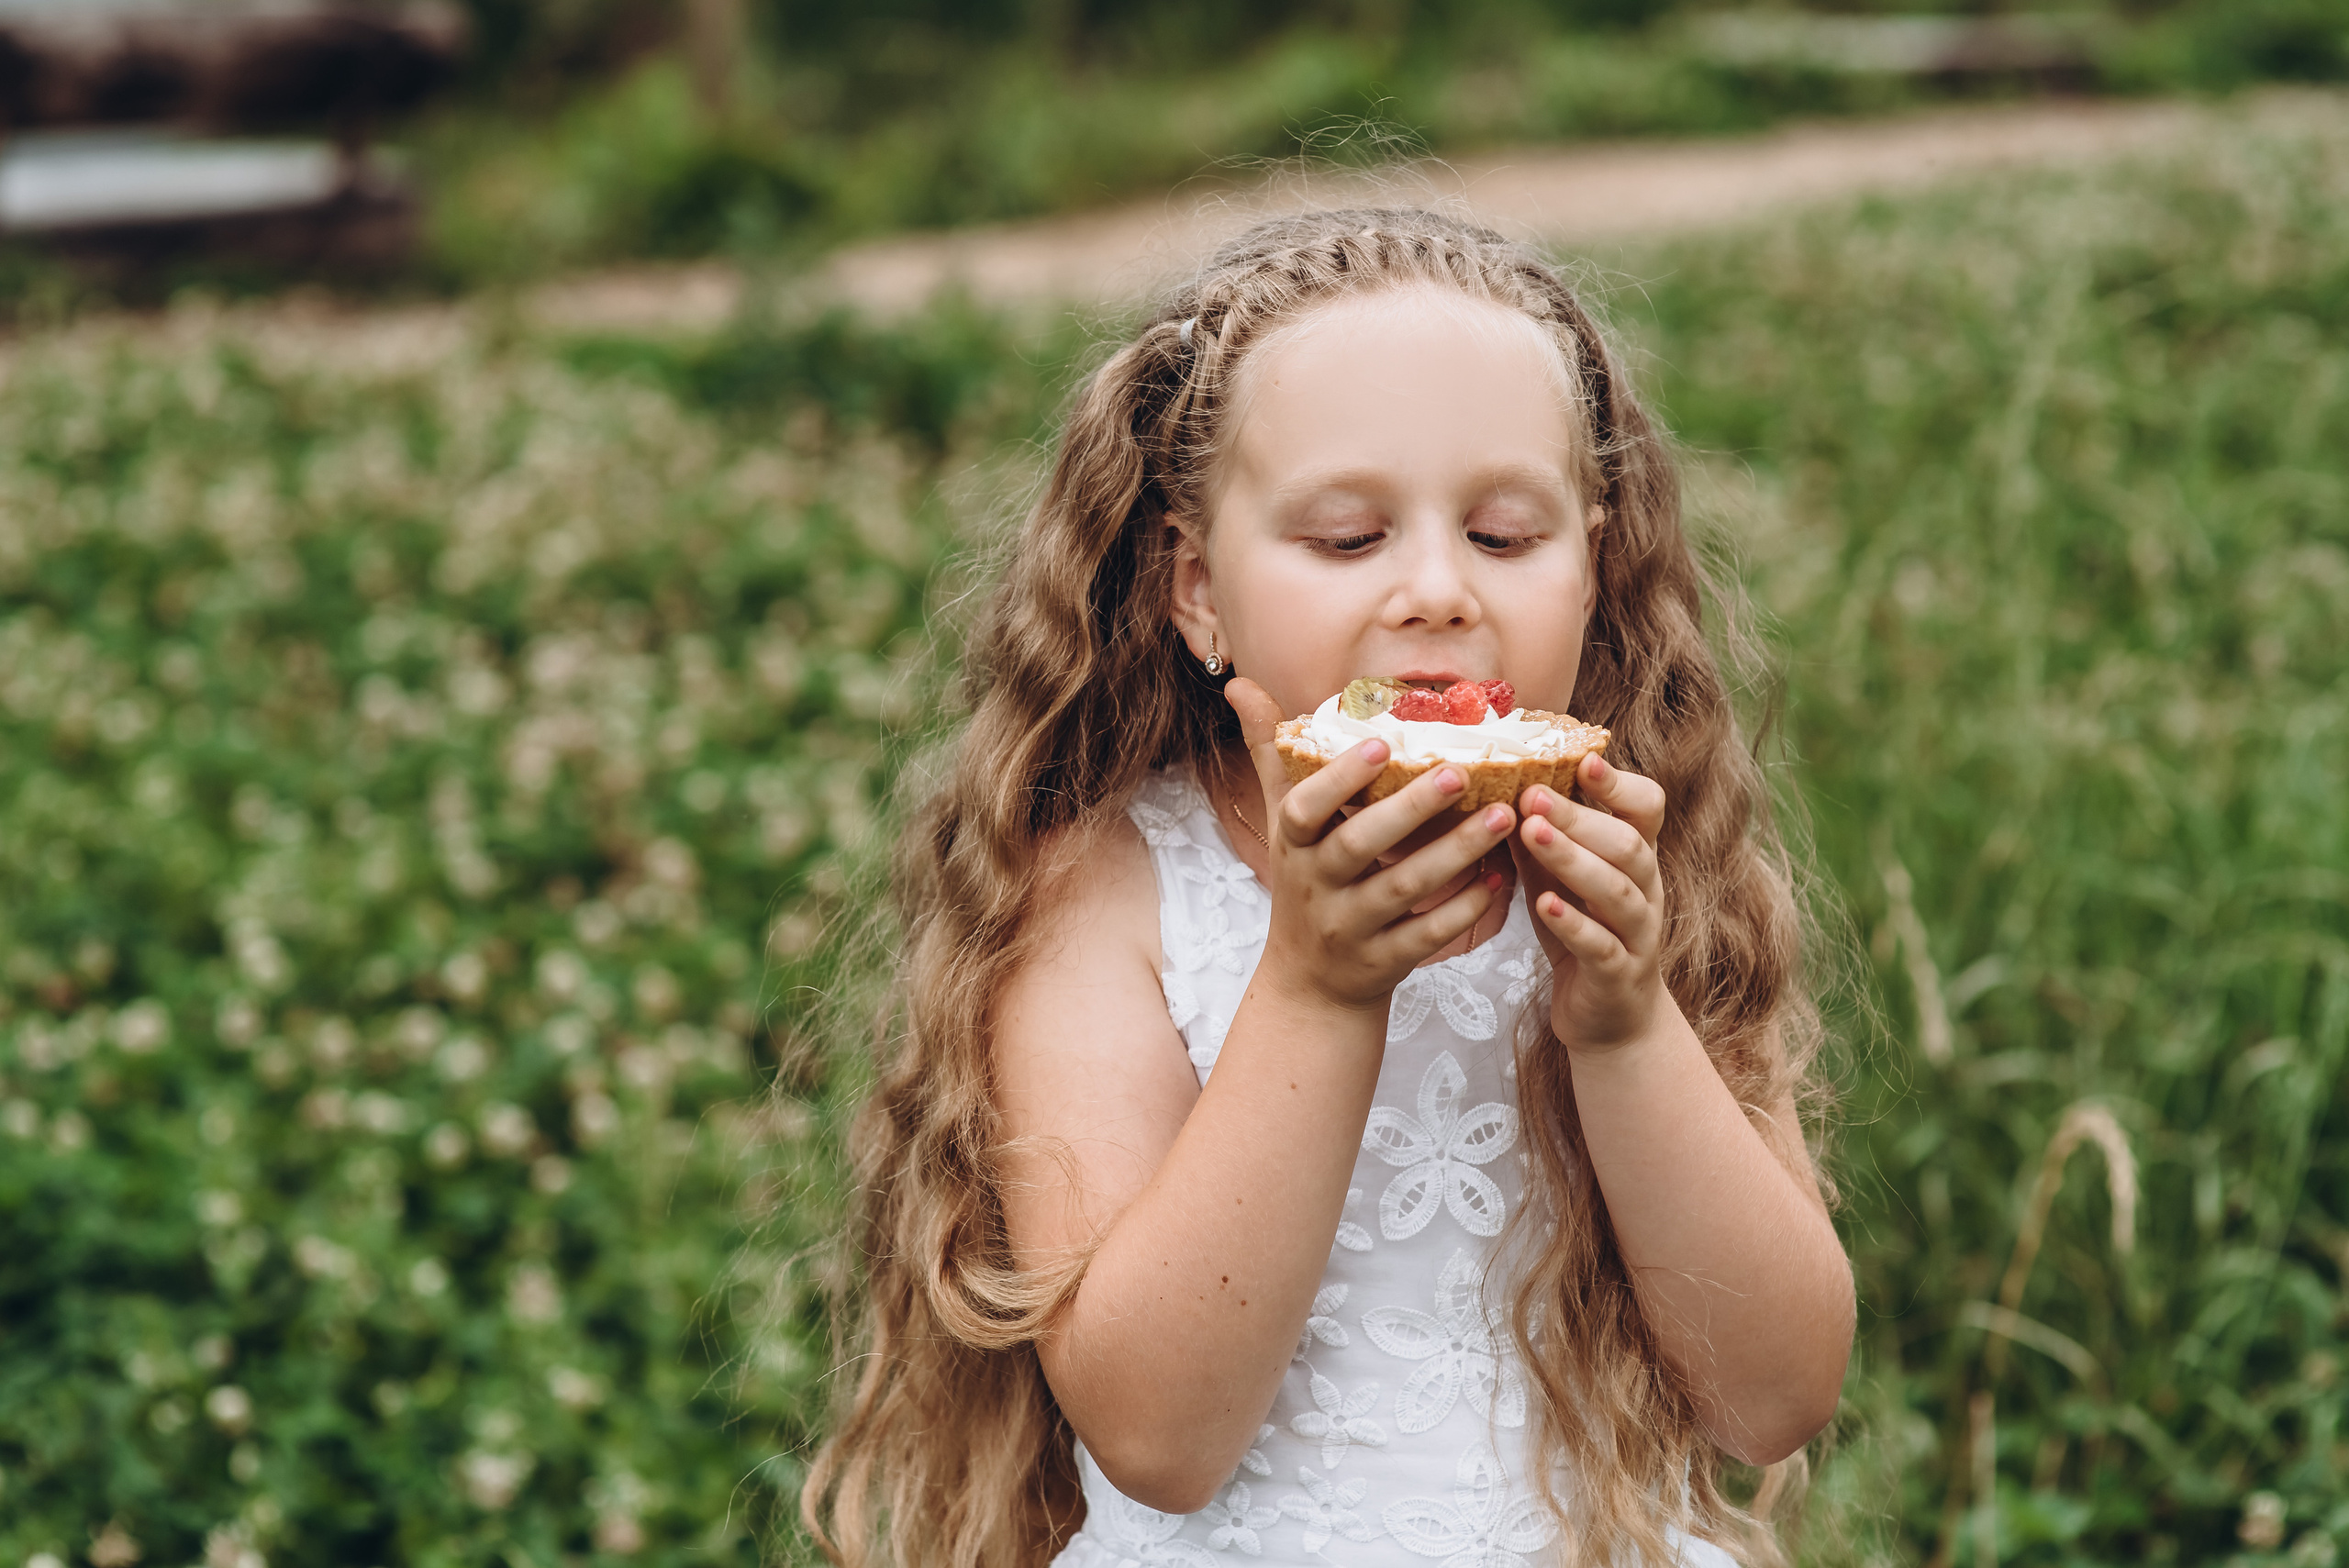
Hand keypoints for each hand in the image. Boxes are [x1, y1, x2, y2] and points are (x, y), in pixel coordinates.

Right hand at [1226, 679, 1517, 1013]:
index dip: (1338, 780)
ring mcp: (1348, 928)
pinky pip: (1425, 936)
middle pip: (1358, 845)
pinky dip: (1461, 910)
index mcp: (1294, 845)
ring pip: (1402, 889)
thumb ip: (1271, 754)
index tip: (1381, 744)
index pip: (1304, 808)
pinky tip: (1497, 880)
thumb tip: (1239, 684)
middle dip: (1409, 810)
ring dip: (1453, 853)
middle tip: (1460, 773)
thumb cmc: (1304, 882)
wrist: (1309, 984)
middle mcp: (1315, 886)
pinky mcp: (1383, 962)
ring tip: (1502, 816)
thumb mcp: (1283, 823)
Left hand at [1512, 753, 1668, 1052]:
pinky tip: (1544, 905)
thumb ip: (1540, 835)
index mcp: (1635, 859)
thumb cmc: (1581, 932)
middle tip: (1532, 793)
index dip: (1619, 783)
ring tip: (1532, 833)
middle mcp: (1645, 890)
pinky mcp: (1618, 975)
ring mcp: (1637, 934)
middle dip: (1579, 816)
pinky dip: (1573, 924)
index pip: (1646, 808)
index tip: (1583, 759)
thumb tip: (1495, 783)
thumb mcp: (1559, 877)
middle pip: (1627, 844)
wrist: (1608, 1018)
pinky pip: (1602, 946)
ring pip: (1618, 892)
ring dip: (1574, 860)